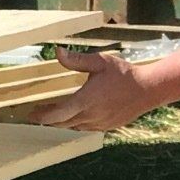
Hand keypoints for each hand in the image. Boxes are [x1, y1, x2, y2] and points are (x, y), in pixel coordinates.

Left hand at [30, 46, 153, 132]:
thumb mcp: (100, 62)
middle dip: (48, 119)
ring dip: (61, 122)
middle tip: (36, 113)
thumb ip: (77, 60)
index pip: (57, 115)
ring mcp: (99, 123)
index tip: (31, 114)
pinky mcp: (107, 126)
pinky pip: (86, 128)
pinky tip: (74, 116)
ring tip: (52, 114)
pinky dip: (75, 124)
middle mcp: (90, 116)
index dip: (42, 116)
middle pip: (62, 123)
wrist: (149, 89)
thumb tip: (57, 52)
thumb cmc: (124, 74)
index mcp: (86, 100)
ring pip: (74, 127)